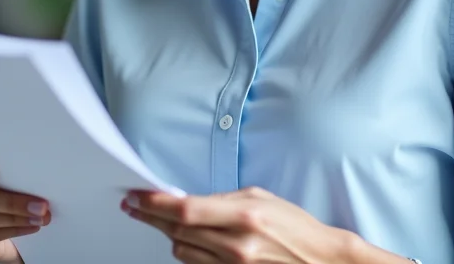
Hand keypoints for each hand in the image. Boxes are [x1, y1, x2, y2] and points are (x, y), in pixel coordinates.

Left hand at [121, 186, 349, 263]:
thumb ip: (220, 199)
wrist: (320, 260)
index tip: (135, 197)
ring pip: (182, 250)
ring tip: (164, 220)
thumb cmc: (294, 226)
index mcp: (244, 217)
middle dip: (150, 216)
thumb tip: (185, 199)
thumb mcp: (259, 198)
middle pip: (177, 231)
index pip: (186, 209)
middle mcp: (237, 245)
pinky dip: (188, 250)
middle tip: (133, 206)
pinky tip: (188, 239)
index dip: (155, 203)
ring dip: (169, 233)